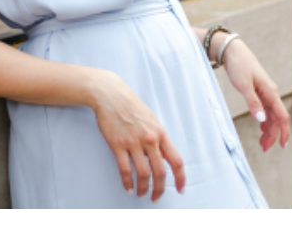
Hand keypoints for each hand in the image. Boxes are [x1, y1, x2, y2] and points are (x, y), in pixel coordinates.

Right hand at [89, 70, 185, 200]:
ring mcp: (133, 142)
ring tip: (141, 194)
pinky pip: (124, 169)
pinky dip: (127, 181)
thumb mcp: (151, 120)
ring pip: (143, 173)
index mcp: (160, 134)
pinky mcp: (117, 144)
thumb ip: (158, 138)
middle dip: (160, 189)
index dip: (181, 178)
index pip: (176, 161)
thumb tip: (162, 157)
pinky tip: (128, 187)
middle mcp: (149, 140)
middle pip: (160, 172)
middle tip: (157, 197)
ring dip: (143, 188)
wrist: (110, 94)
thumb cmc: (130, 105)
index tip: (180, 189)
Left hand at [221, 38, 289, 151]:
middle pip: (277, 118)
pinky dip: (265, 120)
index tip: (281, 146)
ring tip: (262, 142)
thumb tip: (261, 120)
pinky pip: (266, 109)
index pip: (282, 116)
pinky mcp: (259, 91)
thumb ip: (253, 102)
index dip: (283, 132)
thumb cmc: (238, 65)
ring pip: (271, 115)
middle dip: (273, 134)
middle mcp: (271, 93)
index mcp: (271, 92)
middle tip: (264, 148)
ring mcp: (266, 92)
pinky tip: (261, 127)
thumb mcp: (243, 85)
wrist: (232, 50)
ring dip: (269, 129)